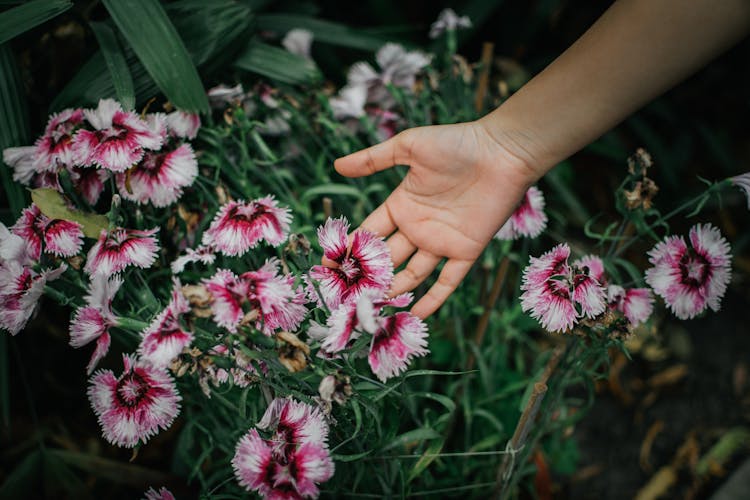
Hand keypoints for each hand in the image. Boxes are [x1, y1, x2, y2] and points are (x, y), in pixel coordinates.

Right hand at [334, 120, 538, 317]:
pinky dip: (434, 300)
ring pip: (412, 274)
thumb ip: (372, 159)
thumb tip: (337, 165)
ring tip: (373, 310)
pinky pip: (448, 282)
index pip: (369, 233)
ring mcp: (441, 242)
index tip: (328, 266)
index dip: (349, 249)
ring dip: (394, 291)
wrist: (502, 152)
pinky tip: (416, 316)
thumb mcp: (408, 147)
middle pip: (387, 258)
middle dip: (368, 276)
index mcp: (401, 205)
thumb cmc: (456, 143)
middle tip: (346, 295)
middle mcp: (418, 227)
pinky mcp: (466, 251)